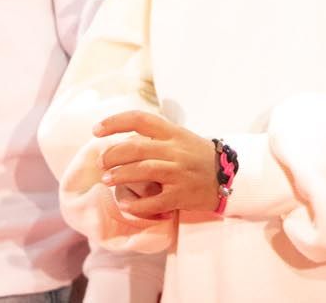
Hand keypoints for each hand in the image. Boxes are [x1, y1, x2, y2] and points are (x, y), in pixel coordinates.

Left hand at [96, 110, 220, 219]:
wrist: (229, 176)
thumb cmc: (197, 156)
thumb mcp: (179, 138)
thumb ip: (154, 138)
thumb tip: (121, 140)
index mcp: (173, 133)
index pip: (140, 119)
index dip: (114, 122)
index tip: (96, 130)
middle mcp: (175, 150)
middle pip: (135, 147)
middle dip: (112, 154)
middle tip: (101, 163)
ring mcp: (178, 173)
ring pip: (141, 171)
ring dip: (118, 175)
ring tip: (106, 180)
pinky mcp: (181, 195)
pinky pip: (153, 201)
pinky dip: (136, 205)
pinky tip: (126, 204)